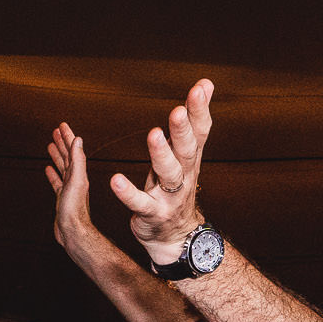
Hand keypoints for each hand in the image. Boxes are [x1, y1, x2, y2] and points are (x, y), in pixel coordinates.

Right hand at [43, 123, 97, 248]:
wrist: (73, 231)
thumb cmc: (75, 210)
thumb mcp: (76, 181)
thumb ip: (78, 161)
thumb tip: (78, 140)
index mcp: (78, 173)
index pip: (73, 150)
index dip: (67, 137)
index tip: (62, 125)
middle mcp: (75, 179)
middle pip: (68, 156)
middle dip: (62, 142)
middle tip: (56, 130)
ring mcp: (68, 188)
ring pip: (62, 167)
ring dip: (57, 155)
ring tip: (51, 145)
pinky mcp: (62, 198)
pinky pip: (56, 182)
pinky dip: (53, 174)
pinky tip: (49, 169)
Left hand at [105, 78, 213, 261]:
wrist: (176, 237)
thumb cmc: (176, 188)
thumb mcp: (185, 154)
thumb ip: (193, 121)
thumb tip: (207, 84)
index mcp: (190, 159)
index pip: (200, 132)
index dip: (200, 111)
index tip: (201, 88)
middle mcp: (184, 176)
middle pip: (186, 150)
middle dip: (183, 130)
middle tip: (178, 110)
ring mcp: (169, 197)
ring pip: (168, 174)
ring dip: (160, 154)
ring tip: (153, 134)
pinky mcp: (152, 214)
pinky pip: (140, 203)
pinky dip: (128, 193)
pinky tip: (115, 180)